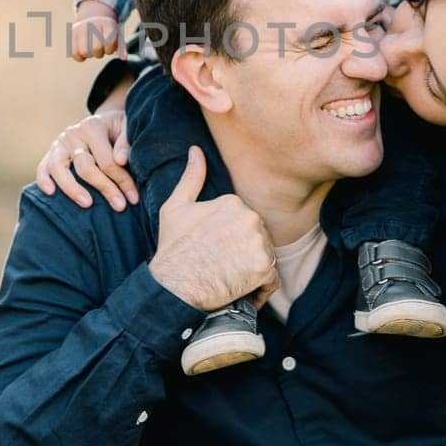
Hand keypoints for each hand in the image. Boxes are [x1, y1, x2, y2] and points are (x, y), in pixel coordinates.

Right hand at [36, 110, 137, 210]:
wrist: (105, 120)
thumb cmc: (119, 128)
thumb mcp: (128, 128)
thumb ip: (126, 143)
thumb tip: (120, 160)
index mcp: (93, 126)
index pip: (107, 160)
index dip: (122, 181)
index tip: (133, 198)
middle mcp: (73, 134)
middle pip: (85, 167)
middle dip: (105, 188)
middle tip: (119, 206)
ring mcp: (59, 143)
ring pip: (59, 169)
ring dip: (73, 189)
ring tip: (87, 204)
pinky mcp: (51, 152)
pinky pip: (43, 167)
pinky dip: (44, 180)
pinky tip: (51, 193)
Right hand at [70, 1, 119, 60]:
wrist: (92, 18)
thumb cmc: (108, 32)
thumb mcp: (117, 36)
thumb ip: (121, 47)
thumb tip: (124, 58)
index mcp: (107, 23)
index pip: (109, 42)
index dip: (109, 49)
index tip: (108, 47)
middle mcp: (92, 23)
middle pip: (96, 49)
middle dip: (99, 53)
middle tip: (99, 49)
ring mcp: (80, 27)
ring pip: (84, 52)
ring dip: (89, 55)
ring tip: (90, 48)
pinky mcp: (72, 33)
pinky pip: (74, 53)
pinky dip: (80, 57)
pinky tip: (83, 51)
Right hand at [148, 147, 279, 311]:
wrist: (174, 285)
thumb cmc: (173, 247)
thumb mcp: (175, 207)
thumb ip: (191, 178)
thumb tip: (195, 151)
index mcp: (233, 202)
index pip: (245, 223)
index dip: (232, 240)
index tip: (217, 252)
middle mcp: (251, 218)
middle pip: (258, 239)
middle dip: (245, 254)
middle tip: (223, 268)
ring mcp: (258, 243)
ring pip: (267, 258)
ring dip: (253, 272)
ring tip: (231, 281)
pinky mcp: (263, 268)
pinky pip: (272, 281)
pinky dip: (261, 291)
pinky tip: (243, 294)